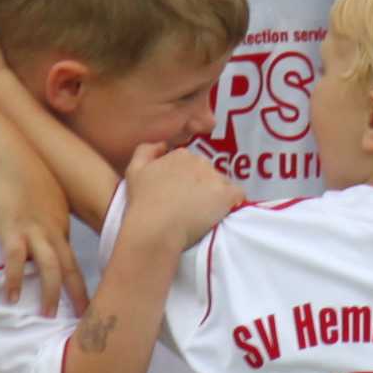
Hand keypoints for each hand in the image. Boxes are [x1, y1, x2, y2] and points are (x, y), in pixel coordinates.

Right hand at [0, 141, 78, 313]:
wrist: (1, 149)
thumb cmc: (17, 167)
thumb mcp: (41, 192)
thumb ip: (44, 211)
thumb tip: (40, 228)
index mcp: (60, 220)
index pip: (75, 256)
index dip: (81, 279)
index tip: (87, 296)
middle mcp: (53, 227)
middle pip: (71, 266)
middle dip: (79, 294)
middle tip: (88, 316)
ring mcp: (33, 228)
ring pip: (51, 267)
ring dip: (51, 293)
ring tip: (49, 316)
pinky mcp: (11, 227)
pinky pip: (16, 260)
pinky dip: (15, 280)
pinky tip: (11, 297)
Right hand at [121, 142, 240, 243]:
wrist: (155, 227)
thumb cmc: (142, 202)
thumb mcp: (134, 170)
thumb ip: (146, 151)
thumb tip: (163, 145)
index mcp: (180, 155)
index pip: (191, 164)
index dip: (187, 180)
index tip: (179, 194)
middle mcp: (200, 161)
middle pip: (208, 173)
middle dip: (202, 186)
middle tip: (190, 206)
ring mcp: (215, 178)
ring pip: (222, 184)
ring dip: (216, 195)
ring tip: (203, 213)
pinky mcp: (226, 196)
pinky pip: (238, 195)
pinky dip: (233, 203)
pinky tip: (222, 213)